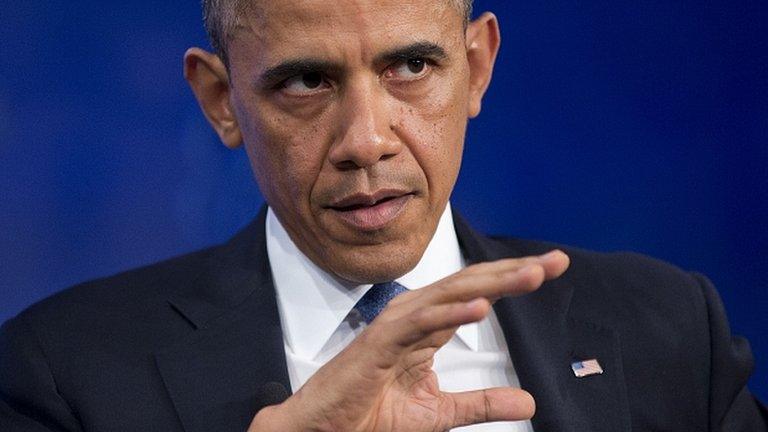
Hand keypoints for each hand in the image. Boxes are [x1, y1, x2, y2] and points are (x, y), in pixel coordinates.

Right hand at [249, 250, 569, 431]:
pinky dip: (450, 312)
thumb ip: (481, 402)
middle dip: (515, 271)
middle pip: (472, 284)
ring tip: (532, 275)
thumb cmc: (369, 412)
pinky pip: (420, 322)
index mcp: (428, 325)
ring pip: (451, 294)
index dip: (514, 279)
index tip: (552, 268)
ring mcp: (396, 324)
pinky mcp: (380, 340)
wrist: (324, 429)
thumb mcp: (438, 411)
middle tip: (555, 262)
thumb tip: (529, 401)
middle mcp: (415, 315)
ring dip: (493, 283)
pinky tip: (481, 307)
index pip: (478, 293)